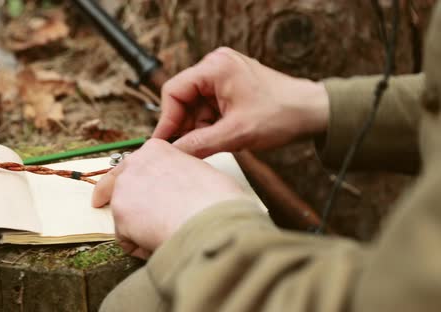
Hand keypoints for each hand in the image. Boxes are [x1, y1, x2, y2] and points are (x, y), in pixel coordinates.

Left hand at [92, 139, 248, 258]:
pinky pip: (126, 238)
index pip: (136, 163)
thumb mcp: (201, 172)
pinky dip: (139, 245)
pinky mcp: (120, 215)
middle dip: (111, 195)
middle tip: (104, 203)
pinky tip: (158, 244)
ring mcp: (124, 189)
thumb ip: (182, 175)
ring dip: (136, 227)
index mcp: (156, 149)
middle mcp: (135, 163)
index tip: (131, 185)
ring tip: (163, 235)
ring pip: (123, 213)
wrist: (211, 218)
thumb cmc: (217, 199)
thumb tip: (185, 190)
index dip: (135, 178)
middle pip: (116, 182)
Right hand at [153, 47, 328, 157]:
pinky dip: (209, 125)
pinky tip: (218, 138)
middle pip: (183, 99)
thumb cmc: (282, 114)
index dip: (167, 120)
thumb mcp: (235, 134)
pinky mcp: (230, 88)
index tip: (164, 143)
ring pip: (194, 106)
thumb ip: (199, 144)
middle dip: (185, 125)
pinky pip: (207, 108)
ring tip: (211, 144)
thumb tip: (172, 153)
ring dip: (198, 127)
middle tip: (186, 149)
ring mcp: (223, 76)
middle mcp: (216, 66)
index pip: (174, 91)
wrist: (313, 113)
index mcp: (215, 68)